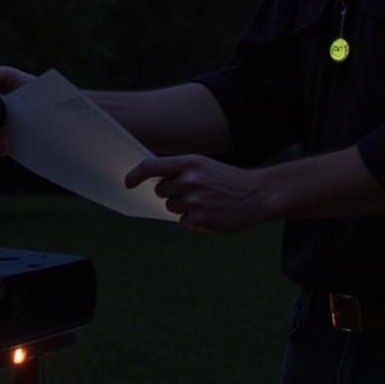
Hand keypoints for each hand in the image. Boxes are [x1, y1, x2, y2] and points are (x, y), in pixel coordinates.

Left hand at [124, 154, 275, 232]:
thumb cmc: (226, 179)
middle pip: (159, 190)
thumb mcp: (204, 165)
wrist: (257, 195)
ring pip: (170, 206)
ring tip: (205, 201)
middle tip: (192, 191)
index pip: (150, 166)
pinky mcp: (200, 220)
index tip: (127, 183)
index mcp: (190, 162)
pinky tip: (210, 213)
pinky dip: (192, 219)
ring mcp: (195, 201)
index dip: (134, 175)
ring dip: (182, 206)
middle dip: (170, 192)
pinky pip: (182, 221)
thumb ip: (179, 170)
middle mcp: (190, 180)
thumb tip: (150, 181)